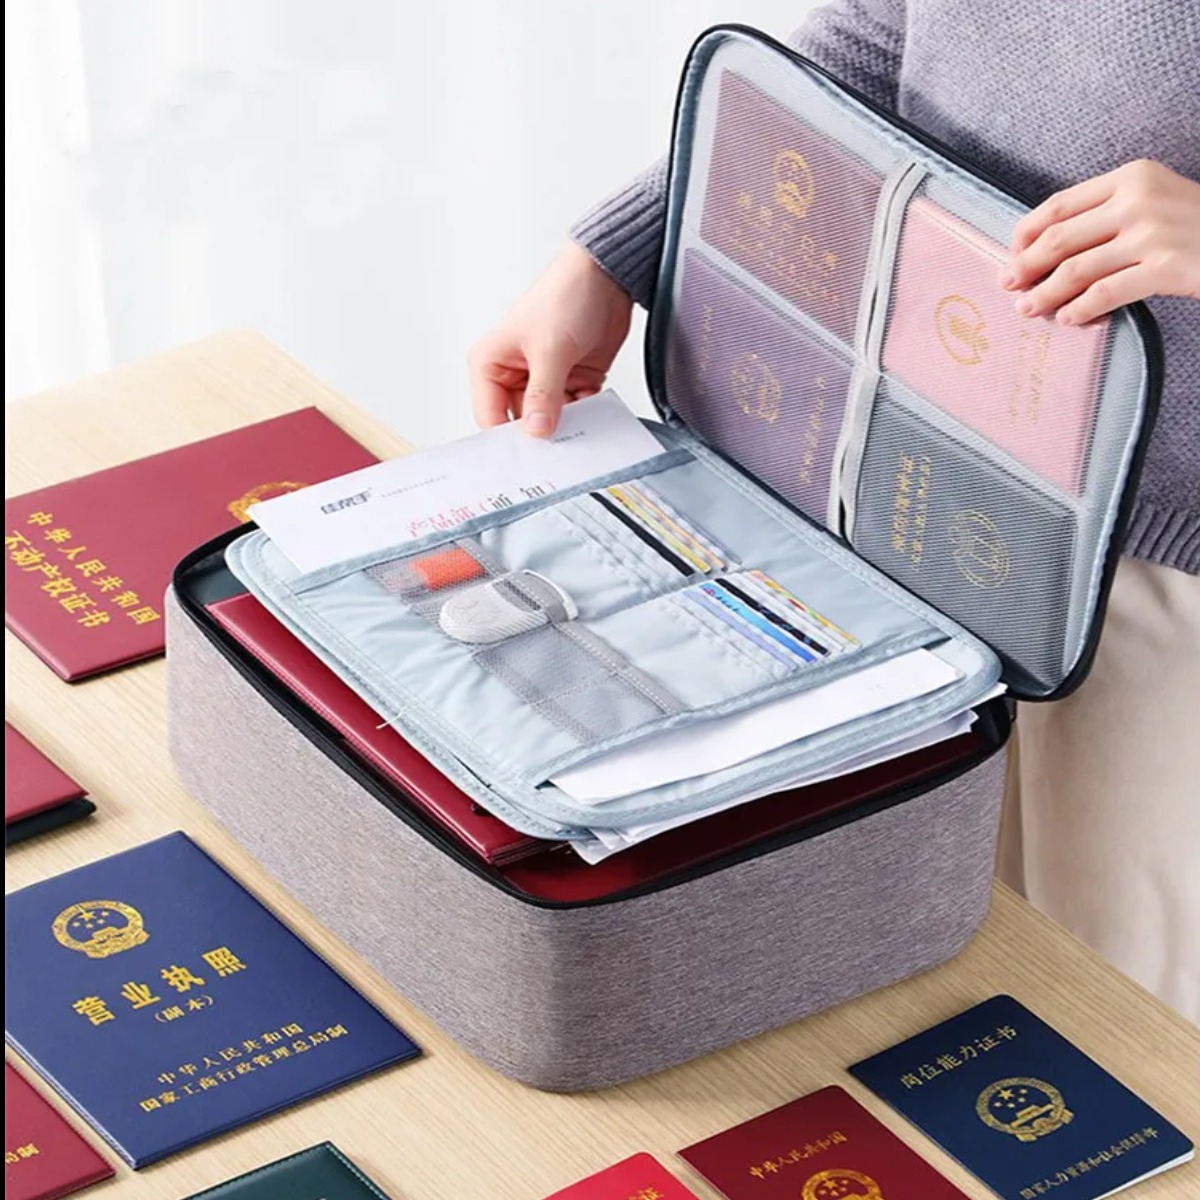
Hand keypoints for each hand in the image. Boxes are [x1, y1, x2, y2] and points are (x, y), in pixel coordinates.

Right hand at [468, 242, 633, 435]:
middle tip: (556, 454)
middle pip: (523, 424)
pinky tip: (596, 420)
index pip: (491, 417)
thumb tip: (536, 430)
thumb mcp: (550, 349)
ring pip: (552, 422)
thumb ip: (543, 394)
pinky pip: (578, 413)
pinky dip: (588, 418)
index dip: (508, 440)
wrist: (607, 277)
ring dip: (568, 429)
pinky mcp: (573, 383)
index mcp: (492, 365)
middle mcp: (515, 376)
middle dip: (541, 437)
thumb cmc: (565, 294)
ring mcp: (546, 381)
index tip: (528, 458)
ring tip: (580, 435)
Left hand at [1001, 159, 1199, 324]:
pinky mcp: (1166, 267)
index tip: (1012, 254)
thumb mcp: (1156, 203)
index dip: (1027, 233)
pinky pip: (1105, 293)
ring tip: (1029, 309)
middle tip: (1009, 287)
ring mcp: (1153, 233)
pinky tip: (1067, 318)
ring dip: (1044, 294)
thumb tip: (1047, 249)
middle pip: (1060, 239)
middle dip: (1026, 267)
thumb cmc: (1199, 228)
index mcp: (1132, 176)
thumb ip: (1109, 215)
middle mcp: (1139, 199)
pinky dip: (1079, 309)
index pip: (1060, 204)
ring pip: (1075, 270)